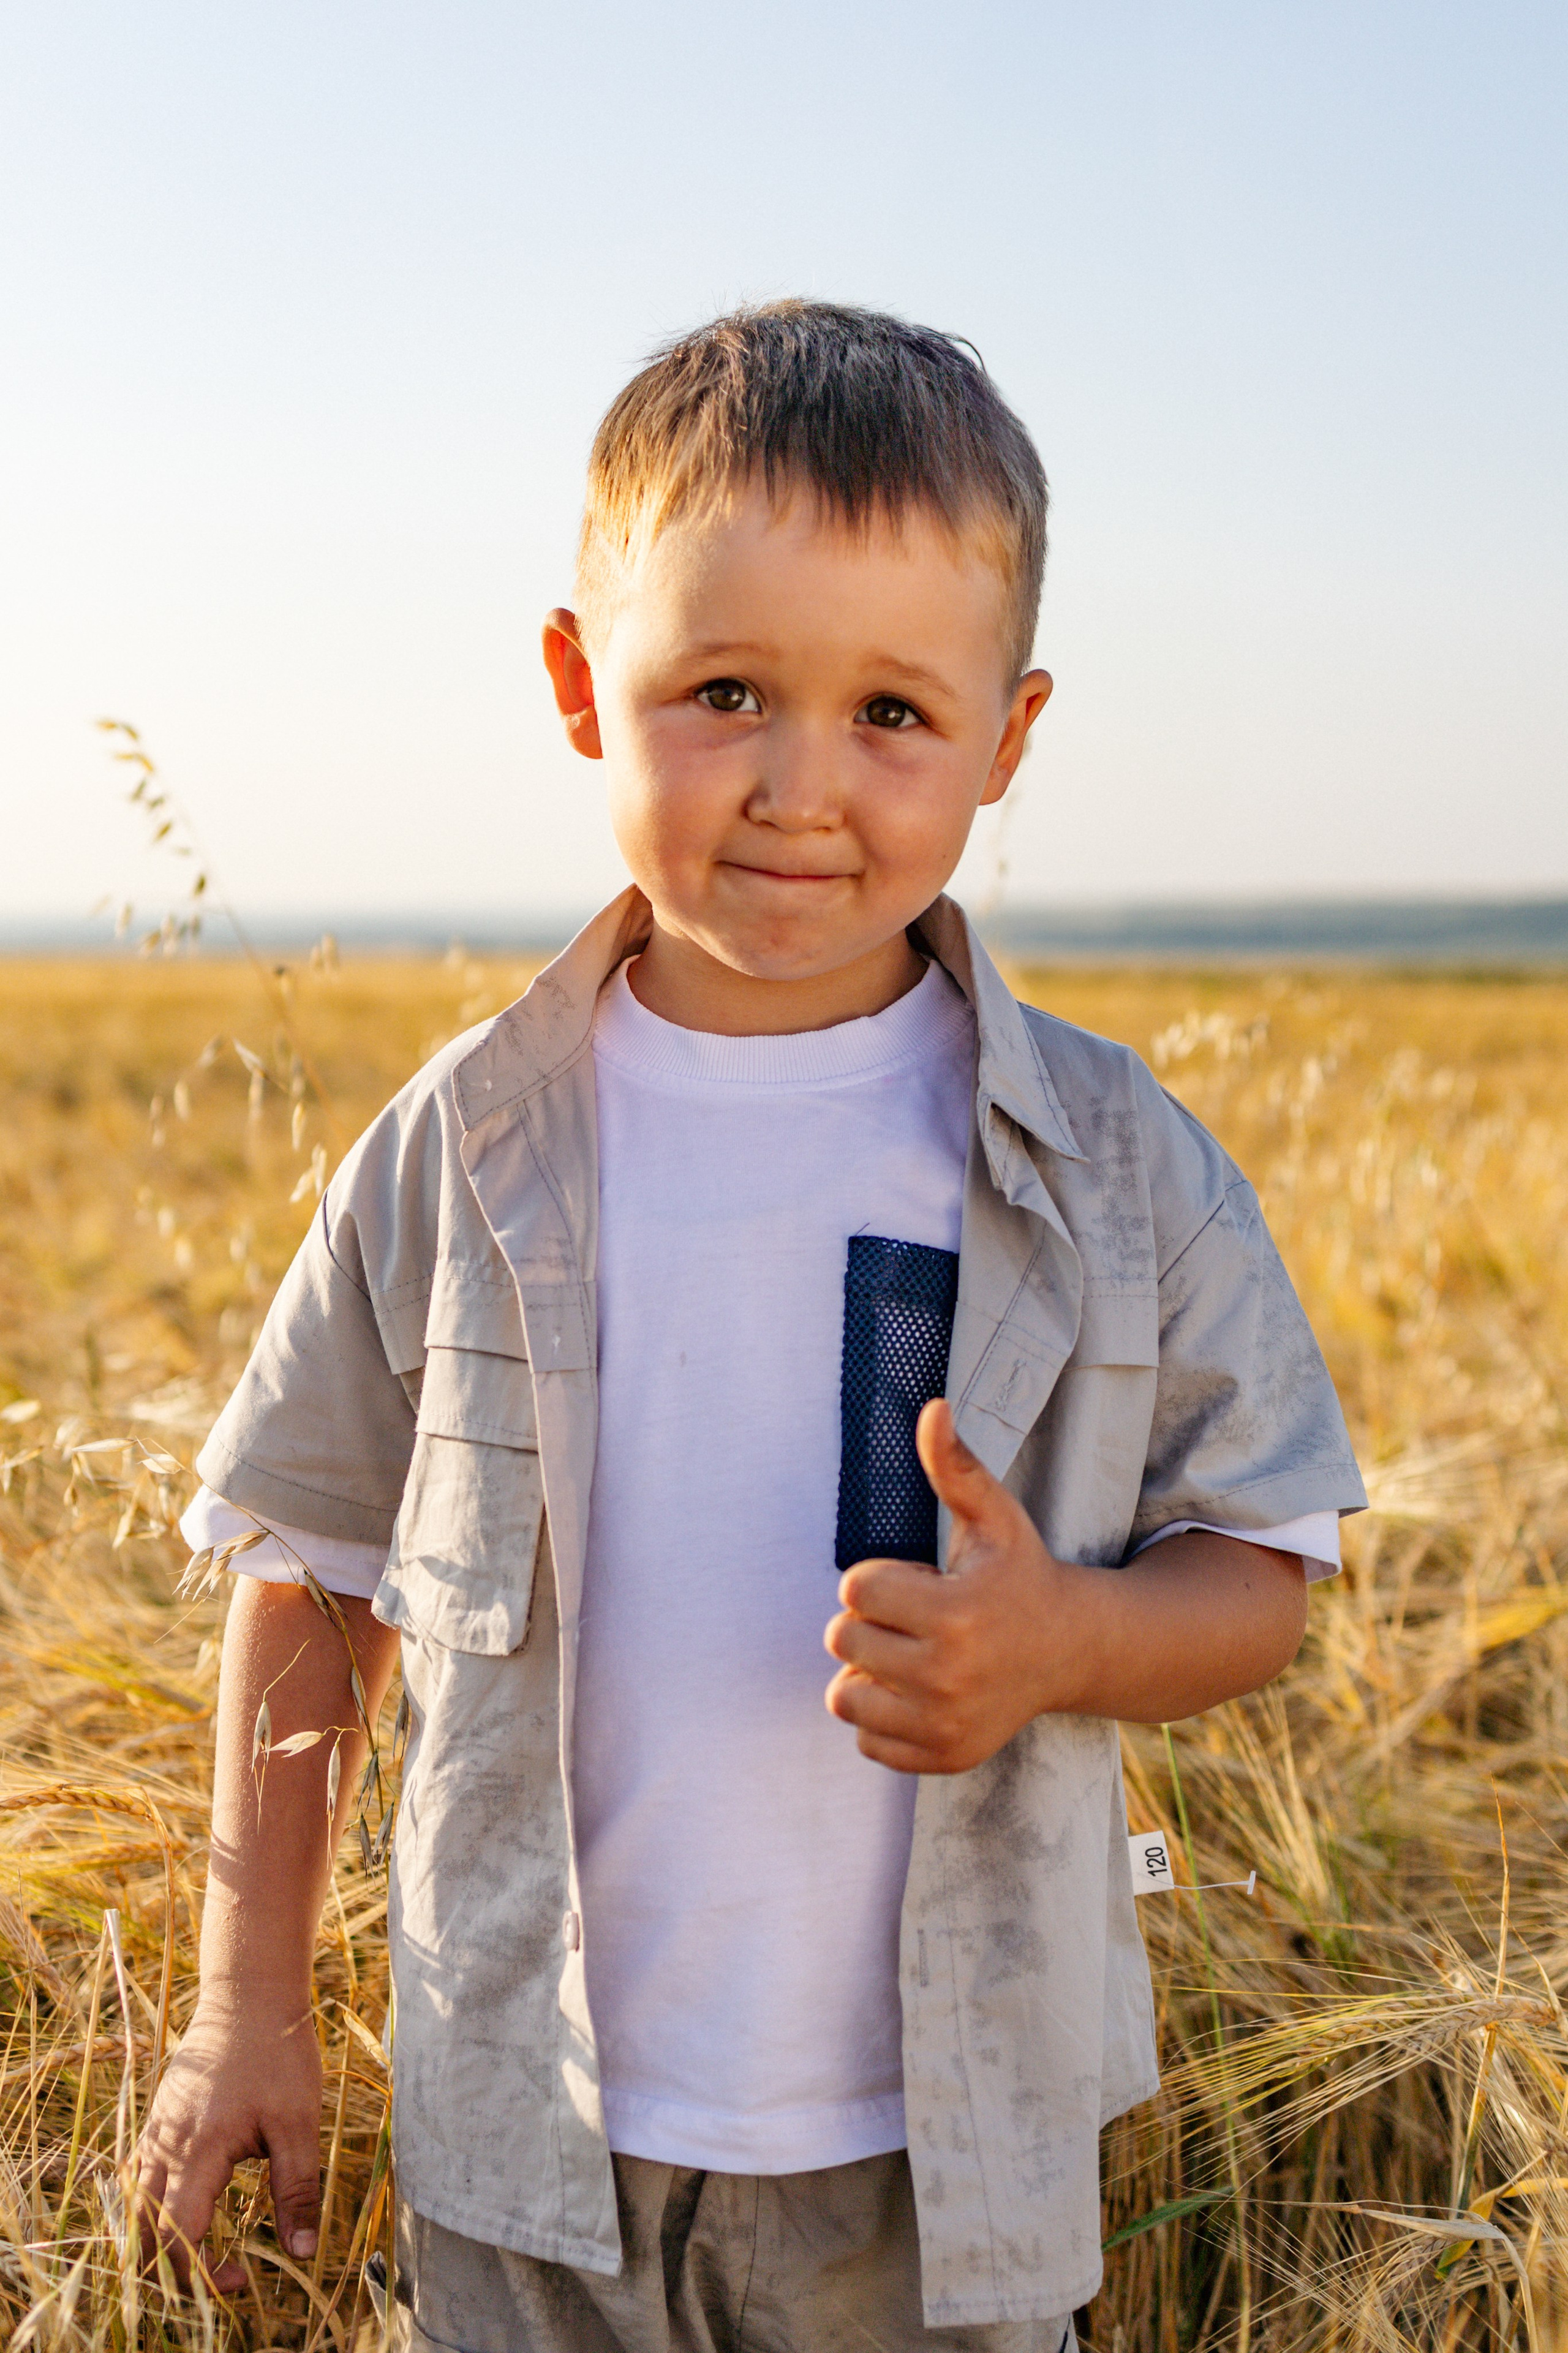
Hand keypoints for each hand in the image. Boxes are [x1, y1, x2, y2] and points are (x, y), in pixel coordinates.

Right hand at [132, 1992, 322, 2292]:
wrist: (248, 1995)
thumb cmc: (278, 2054)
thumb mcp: (299, 2123)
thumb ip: (297, 2189)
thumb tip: (303, 2252)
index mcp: (199, 2151)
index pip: (178, 2236)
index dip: (202, 2274)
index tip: (239, 2280)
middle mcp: (166, 2145)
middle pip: (143, 2231)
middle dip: (171, 2269)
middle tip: (218, 2276)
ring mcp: (157, 2131)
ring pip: (132, 2206)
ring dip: (154, 2241)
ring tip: (196, 2255)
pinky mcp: (159, 2120)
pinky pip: (136, 2176)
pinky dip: (148, 2207)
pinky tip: (181, 2211)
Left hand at [824, 1397, 1069, 1773]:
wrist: (1072, 1650)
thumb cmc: (1020, 1574)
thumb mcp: (994, 1518)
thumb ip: (956, 1466)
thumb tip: (932, 1407)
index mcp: (955, 1614)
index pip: (854, 1590)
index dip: (878, 1578)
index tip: (918, 1580)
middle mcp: (949, 1676)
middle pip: (843, 1640)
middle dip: (870, 1622)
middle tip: (917, 1618)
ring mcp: (945, 1724)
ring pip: (844, 1697)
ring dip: (867, 1673)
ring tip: (912, 1655)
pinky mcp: (944, 1757)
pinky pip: (866, 1741)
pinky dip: (883, 1718)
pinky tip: (922, 1692)